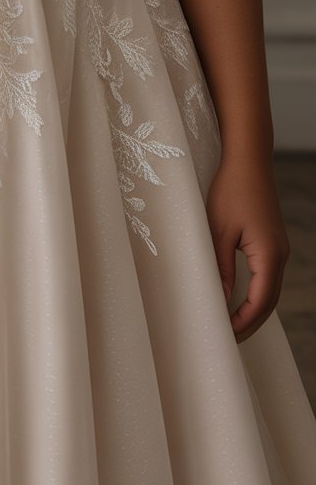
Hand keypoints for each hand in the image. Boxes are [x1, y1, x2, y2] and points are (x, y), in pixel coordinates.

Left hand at [205, 152, 289, 342]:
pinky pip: (268, 277)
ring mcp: (279, 248)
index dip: (243, 323)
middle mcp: (280, 255)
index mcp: (268, 255)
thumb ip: (220, 267)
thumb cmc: (230, 190)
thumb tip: (220, 299)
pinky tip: (239, 299)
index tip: (224, 335)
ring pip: (270, 290)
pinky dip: (256, 294)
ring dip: (253, 310)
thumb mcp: (218, 231)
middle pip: (269, 302)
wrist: (248, 160)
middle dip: (249, 323)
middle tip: (227, 339)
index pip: (260, 302)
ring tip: (231, 324)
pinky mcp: (272, 242)